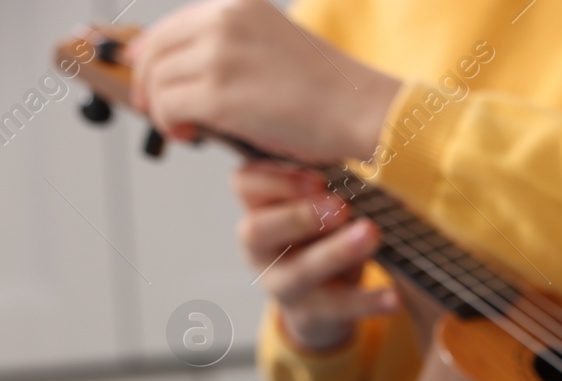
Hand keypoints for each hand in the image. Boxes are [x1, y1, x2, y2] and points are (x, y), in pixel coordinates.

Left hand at [127, 0, 398, 162]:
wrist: (363, 109)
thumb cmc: (332, 93)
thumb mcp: (277, 47)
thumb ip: (236, 48)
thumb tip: (197, 72)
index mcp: (238, 7)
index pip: (173, 25)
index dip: (150, 52)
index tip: (146, 76)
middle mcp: (222, 23)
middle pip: (154, 50)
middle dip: (145, 82)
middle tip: (153, 108)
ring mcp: (218, 57)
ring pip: (156, 80)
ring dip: (161, 108)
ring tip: (184, 128)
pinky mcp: (217, 95)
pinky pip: (167, 107)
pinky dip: (170, 124)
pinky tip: (189, 134)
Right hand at [234, 162, 398, 350]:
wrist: (322, 304)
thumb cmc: (321, 238)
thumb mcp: (318, 204)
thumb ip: (327, 179)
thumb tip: (369, 139)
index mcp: (259, 208)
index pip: (244, 185)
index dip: (275, 180)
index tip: (317, 179)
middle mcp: (260, 247)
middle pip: (258, 229)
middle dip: (300, 216)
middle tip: (341, 207)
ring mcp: (280, 283)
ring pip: (298, 271)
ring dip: (336, 252)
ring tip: (371, 236)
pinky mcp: (307, 313)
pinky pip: (335, 309)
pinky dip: (366, 302)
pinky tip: (393, 297)